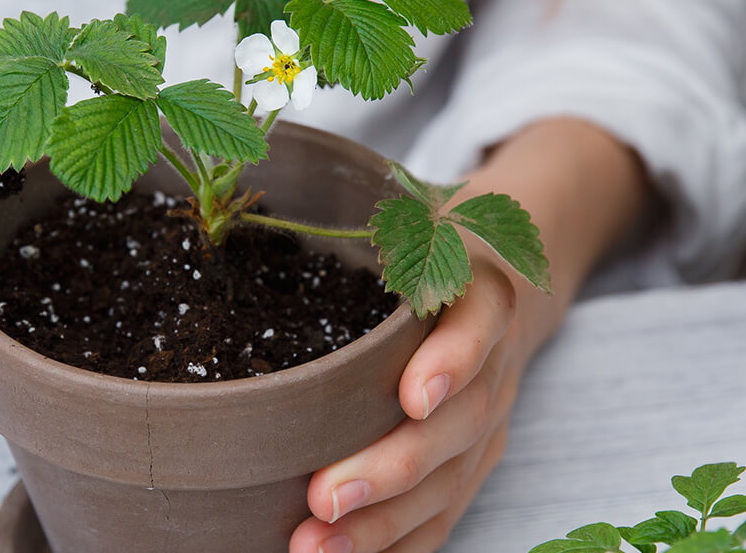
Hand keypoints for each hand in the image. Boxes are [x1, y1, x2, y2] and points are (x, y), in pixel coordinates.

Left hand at [292, 243, 529, 552]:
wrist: (496, 281)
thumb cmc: (422, 250)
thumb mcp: (405, 225)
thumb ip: (358, 230)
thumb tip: (250, 237)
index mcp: (479, 293)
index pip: (478, 324)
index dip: (453, 361)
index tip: (413, 397)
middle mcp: (493, 364)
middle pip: (458, 422)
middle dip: (391, 467)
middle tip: (325, 496)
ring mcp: (488, 419)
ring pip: (449, 481)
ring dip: (384, 522)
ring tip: (318, 544)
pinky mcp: (474, 461)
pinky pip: (446, 513)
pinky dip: (400, 544)